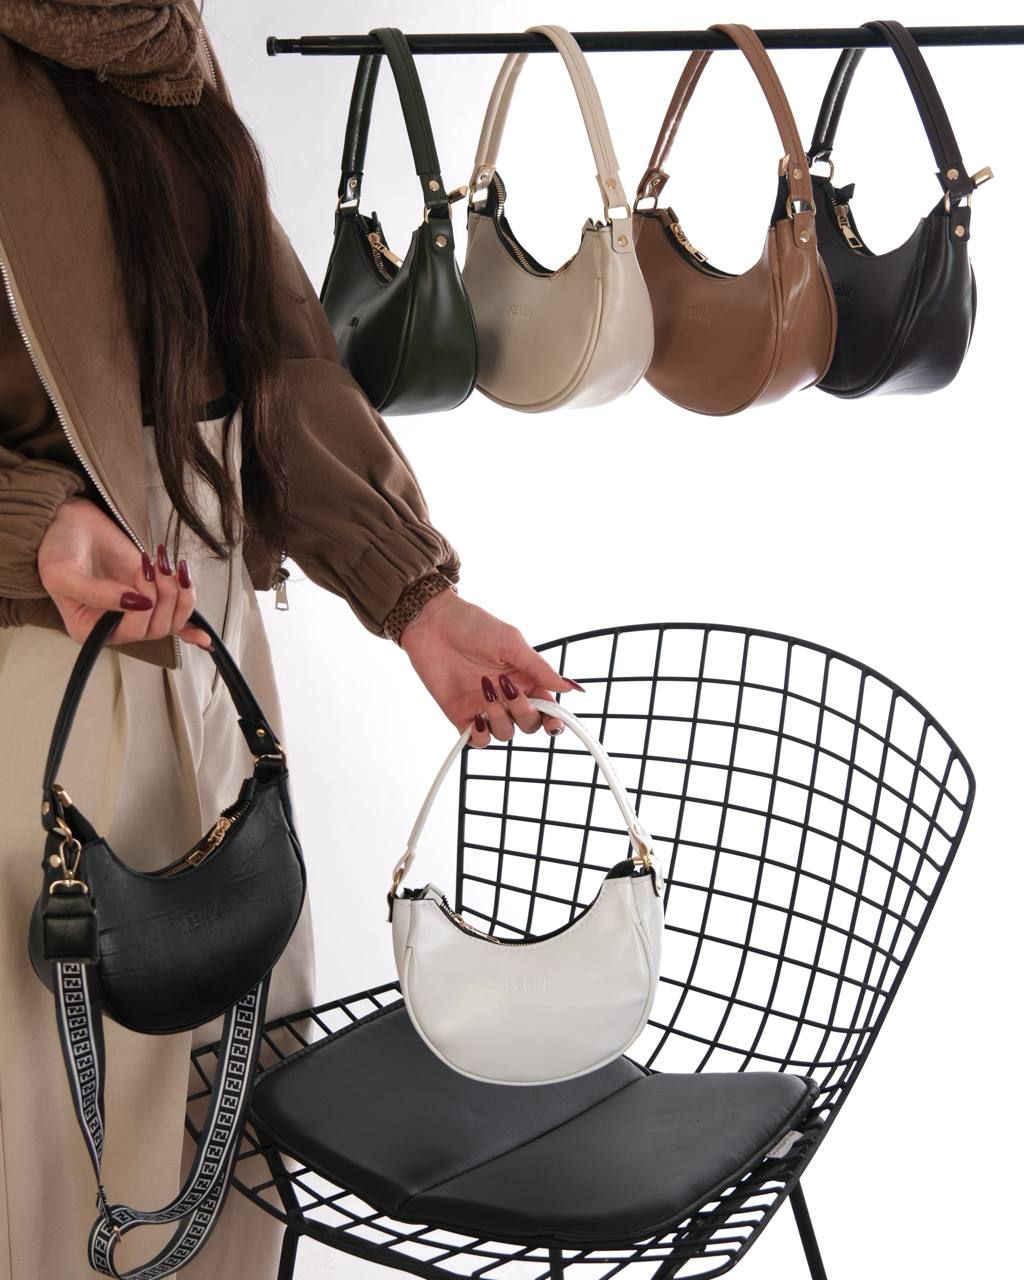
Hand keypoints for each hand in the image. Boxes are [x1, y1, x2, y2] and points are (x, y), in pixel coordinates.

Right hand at [37, 496, 209, 647]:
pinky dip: (192, 627)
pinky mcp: (152, 597)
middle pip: (157, 628)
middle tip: (155, 564)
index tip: (141, 574)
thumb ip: (97, 593)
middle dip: (164, 595)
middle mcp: (115, 626)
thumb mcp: (64, 572)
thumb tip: (139, 604)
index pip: (131, 633)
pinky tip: (205, 637)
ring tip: (168, 565)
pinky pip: (177, 621)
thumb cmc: (57, 548)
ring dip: (179, 594)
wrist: (69, 522)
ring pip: (172, 621)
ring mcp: (136, 612)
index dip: (145, 607)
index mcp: (90, 629)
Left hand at [399, 589, 584, 745]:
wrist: (433, 622)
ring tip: (486, 689)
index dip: (554, 721)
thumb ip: (539, 668)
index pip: (547, 708)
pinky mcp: (461, 715)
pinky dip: (480, 735)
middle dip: (524, 712)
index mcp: (525, 678)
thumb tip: (569, 688)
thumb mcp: (511, 642)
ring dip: (499, 716)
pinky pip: (477, 740)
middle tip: (508, 688)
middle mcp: (508, 696)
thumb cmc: (472, 625)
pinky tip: (476, 717)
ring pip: (505, 733)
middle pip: (529, 724)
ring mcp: (485, 707)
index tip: (554, 724)